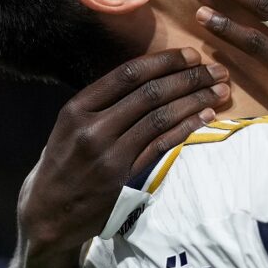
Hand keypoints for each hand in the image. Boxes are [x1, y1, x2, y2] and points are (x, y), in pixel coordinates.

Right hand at [17, 48, 229, 253]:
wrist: (48, 213)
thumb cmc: (64, 161)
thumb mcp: (71, 124)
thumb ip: (105, 101)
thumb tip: (153, 73)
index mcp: (78, 108)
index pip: (129, 74)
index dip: (165, 61)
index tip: (192, 55)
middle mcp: (93, 129)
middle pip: (151, 93)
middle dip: (189, 78)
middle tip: (216, 71)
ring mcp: (110, 156)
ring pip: (162, 118)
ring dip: (196, 101)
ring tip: (220, 91)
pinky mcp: (125, 179)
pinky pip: (163, 146)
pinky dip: (187, 128)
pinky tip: (206, 117)